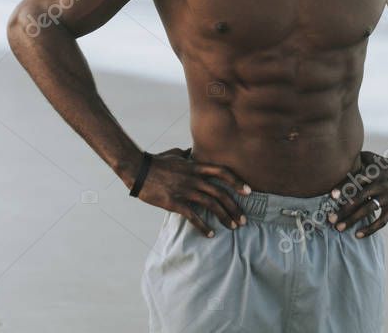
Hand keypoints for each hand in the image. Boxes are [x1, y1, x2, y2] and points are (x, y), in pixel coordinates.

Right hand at [134, 147, 252, 236]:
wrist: (138, 170)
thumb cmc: (157, 161)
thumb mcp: (176, 154)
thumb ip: (188, 155)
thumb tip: (192, 153)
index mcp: (195, 166)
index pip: (221, 172)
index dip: (237, 181)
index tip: (249, 191)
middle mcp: (193, 178)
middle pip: (220, 193)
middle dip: (234, 207)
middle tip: (243, 219)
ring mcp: (185, 190)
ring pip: (210, 205)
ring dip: (224, 217)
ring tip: (232, 227)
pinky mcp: (174, 203)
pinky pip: (193, 216)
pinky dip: (203, 226)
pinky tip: (210, 234)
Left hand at [328, 150, 387, 237]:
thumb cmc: (387, 165)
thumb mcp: (374, 159)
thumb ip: (359, 159)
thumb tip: (341, 155)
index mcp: (373, 173)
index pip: (356, 180)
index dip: (344, 187)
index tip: (331, 195)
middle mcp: (379, 185)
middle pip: (359, 199)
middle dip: (344, 210)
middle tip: (330, 219)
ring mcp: (387, 198)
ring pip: (368, 211)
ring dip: (352, 220)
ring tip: (339, 228)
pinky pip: (381, 221)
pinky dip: (369, 229)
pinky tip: (357, 235)